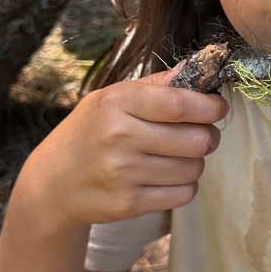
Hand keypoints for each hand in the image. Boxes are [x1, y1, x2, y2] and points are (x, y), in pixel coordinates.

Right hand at [23, 65, 227, 227]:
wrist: (53, 182)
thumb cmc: (90, 132)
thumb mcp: (111, 97)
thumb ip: (156, 85)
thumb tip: (197, 68)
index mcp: (117, 103)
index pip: (180, 104)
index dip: (210, 107)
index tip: (217, 107)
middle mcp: (119, 136)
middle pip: (196, 140)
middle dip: (208, 136)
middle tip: (199, 135)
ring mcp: (123, 173)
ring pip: (194, 169)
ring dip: (194, 163)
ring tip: (176, 157)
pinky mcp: (128, 203)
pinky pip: (183, 195)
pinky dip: (184, 186)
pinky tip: (167, 178)